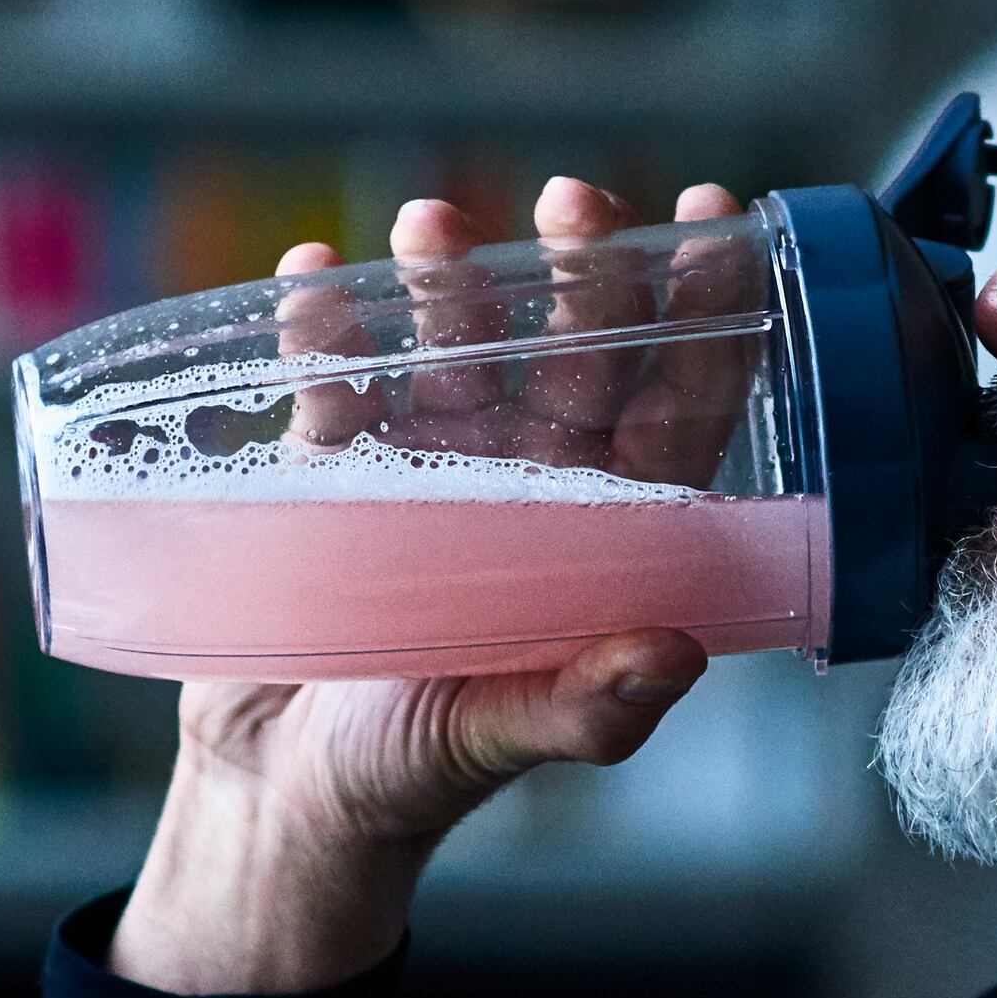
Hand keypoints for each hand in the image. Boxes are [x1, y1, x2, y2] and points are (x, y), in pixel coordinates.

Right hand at [107, 175, 735, 995]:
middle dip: (577, 276)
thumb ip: (587, 705)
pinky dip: (323, 330)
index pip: (674, 407)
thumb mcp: (500, 740)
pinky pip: (334, 381)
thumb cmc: (412, 775)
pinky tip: (310, 277)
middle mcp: (527, 481)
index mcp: (598, 532)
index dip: (704, 319)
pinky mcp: (328, 470)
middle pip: (569, 355)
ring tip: (429, 230)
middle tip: (574, 203)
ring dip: (446, 286)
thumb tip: (676, 652)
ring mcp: (428, 464)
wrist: (278, 794)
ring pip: (452, 348)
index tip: (717, 225)